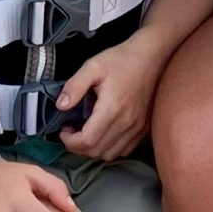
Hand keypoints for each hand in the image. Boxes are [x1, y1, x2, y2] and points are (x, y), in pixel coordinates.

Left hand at [55, 38, 161, 162]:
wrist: (151, 57)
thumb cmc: (121, 60)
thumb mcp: (93, 66)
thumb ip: (74, 86)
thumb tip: (61, 106)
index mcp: (112, 109)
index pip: (88, 140)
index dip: (70, 141)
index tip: (63, 131)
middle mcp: (126, 123)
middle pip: (97, 151)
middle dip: (78, 147)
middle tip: (70, 132)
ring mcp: (137, 127)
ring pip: (110, 154)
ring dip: (93, 150)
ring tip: (85, 135)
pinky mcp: (144, 128)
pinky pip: (124, 150)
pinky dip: (110, 149)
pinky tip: (103, 135)